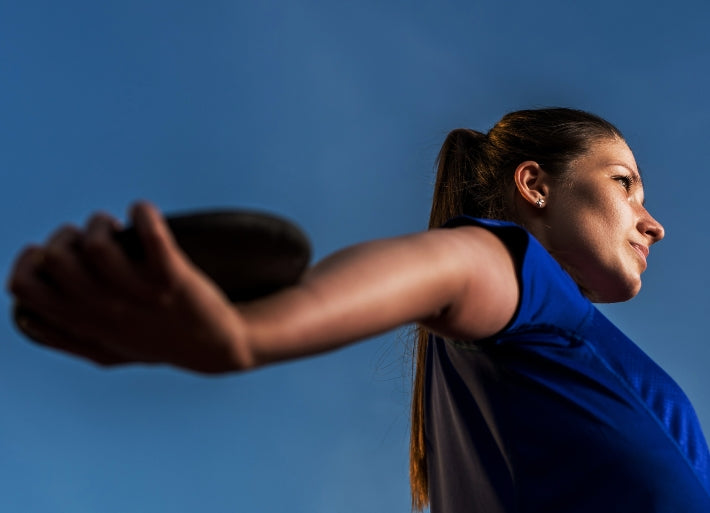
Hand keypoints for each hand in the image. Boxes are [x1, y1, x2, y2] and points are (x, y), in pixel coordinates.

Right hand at [7, 202, 248, 372]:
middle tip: (96, 241)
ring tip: (119, 229)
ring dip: (102, 223)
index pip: (26, 287)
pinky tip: (143, 212)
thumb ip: (62, 336)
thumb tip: (22, 315)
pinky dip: (143, 213)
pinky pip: (152, 237)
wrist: (212, 347)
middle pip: (56, 258)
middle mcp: (106, 310)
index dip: (29, 260)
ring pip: (97, 244)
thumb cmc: (153, 341)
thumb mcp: (103, 348)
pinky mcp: (173, 279)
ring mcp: (140, 294)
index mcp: (83, 323)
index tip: (52, 253)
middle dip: (69, 235)